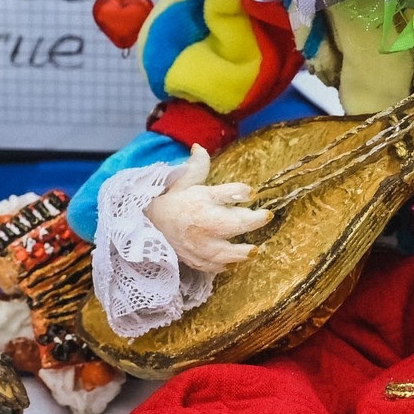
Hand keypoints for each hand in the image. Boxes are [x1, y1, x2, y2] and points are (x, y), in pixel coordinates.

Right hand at [141, 145, 271, 272]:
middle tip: (265, 217)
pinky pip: (210, 266)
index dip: (240, 192)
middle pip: (229, 224)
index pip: (222, 194)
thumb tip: (199, 147)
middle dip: (249, 221)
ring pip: (222, 252)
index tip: (253, 193)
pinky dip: (222, 266)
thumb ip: (196, 167)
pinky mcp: (193, 258)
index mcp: (198, 201)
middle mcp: (199, 224)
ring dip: (240, 252)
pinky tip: (233, 263)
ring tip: (253, 251)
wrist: (148, 224)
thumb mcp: (182, 181)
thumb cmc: (170, 200)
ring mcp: (196, 245)